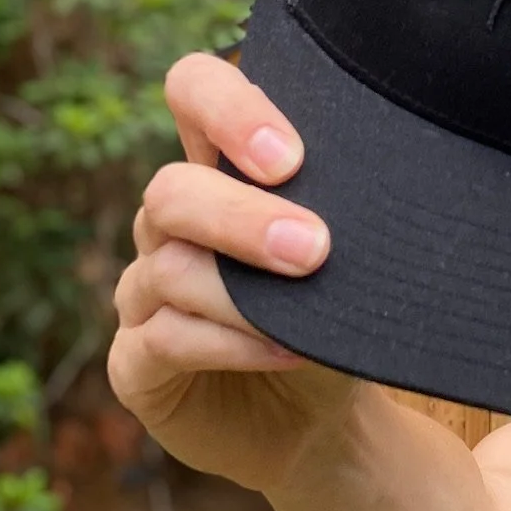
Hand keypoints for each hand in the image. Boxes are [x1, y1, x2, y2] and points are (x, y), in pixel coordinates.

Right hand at [108, 52, 356, 491]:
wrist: (322, 421)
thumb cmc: (336, 315)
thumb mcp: (348, 254)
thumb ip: (342, 208)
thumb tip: (376, 187)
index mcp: (219, 167)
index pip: (193, 89)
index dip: (227, 107)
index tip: (289, 156)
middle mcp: (170, 221)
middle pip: (172, 189)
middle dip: (241, 217)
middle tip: (315, 248)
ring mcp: (144, 293)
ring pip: (170, 270)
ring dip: (243, 293)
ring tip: (306, 316)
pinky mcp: (135, 363)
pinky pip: (165, 339)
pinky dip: (230, 344)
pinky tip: (284, 352)